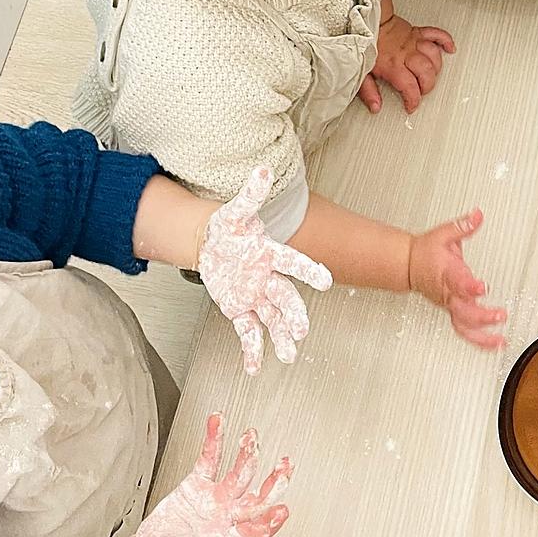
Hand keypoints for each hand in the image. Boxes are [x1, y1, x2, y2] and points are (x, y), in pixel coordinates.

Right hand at [130, 414, 291, 536]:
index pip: (253, 532)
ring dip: (246, 454)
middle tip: (287, 466)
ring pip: (238, 474)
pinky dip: (214, 440)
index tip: (283, 512)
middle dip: (273, 484)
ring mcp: (215, 499)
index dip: (268, 523)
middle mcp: (227, 518)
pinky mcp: (197, 485)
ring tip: (252, 435)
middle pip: (256, 498)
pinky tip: (217, 420)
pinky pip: (209, 458)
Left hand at [198, 167, 332, 373]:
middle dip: (294, 315)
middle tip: (302, 330)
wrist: (212, 246)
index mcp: (271, 254)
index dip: (309, 271)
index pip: (294, 263)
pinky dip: (251, 350)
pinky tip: (254, 367)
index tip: (325, 280)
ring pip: (272, 319)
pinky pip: (248, 332)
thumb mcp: (236, 210)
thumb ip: (251, 193)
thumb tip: (262, 169)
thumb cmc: (229, 228)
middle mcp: (268, 278)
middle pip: (286, 298)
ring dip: (280, 338)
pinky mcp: (241, 310)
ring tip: (287, 355)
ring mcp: (256, 296)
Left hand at [359, 15, 454, 114]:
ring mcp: (414, 42)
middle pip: (427, 73)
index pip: (410, 88)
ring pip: (434, 56)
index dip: (413, 100)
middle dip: (427, 86)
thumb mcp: (361, 72)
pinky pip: (437, 34)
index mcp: (393, 66)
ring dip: (436, 68)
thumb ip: (368, 91)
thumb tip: (375, 106)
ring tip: (431, 75)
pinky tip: (450, 48)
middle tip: (421, 91)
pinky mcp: (417, 32)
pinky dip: (446, 41)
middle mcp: (406, 54)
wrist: (367, 20)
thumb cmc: (365, 44)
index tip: (411, 106)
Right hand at [409, 209, 505, 348]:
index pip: (458, 282)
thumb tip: (477, 216)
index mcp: (447, 273)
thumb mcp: (444, 234)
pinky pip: (464, 329)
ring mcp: (449, 304)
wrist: (407, 265)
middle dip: (482, 316)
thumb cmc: (424, 252)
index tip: (482, 287)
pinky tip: (494, 343)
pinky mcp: (451, 311)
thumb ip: (463, 227)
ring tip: (500, 341)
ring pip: (463, 326)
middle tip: (500, 315)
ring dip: (482, 337)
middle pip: (463, 311)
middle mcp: (448, 293)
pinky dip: (479, 340)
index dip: (470, 286)